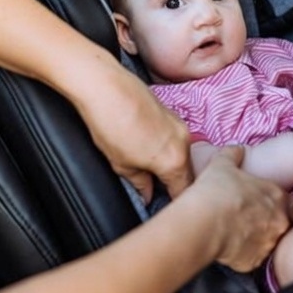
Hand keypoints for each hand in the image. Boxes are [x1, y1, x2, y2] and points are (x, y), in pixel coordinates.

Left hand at [72, 65, 193, 203]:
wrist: (104, 86)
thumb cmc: (110, 122)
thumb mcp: (122, 164)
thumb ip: (140, 184)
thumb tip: (147, 193)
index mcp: (175, 161)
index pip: (183, 190)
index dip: (175, 201)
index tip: (166, 206)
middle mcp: (184, 142)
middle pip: (187, 172)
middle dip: (174, 183)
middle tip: (156, 191)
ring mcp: (179, 125)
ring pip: (181, 154)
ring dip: (170, 163)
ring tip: (148, 167)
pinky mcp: (171, 113)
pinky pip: (175, 138)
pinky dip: (166, 147)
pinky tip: (147, 147)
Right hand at [189, 147, 292, 271]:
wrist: (203, 223)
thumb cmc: (216, 191)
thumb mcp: (222, 165)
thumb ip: (233, 155)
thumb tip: (237, 150)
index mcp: (277, 198)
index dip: (285, 206)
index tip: (272, 206)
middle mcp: (279, 223)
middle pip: (285, 226)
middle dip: (272, 224)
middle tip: (252, 221)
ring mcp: (268, 245)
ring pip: (268, 244)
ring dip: (258, 239)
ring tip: (238, 234)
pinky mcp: (253, 262)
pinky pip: (251, 258)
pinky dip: (243, 254)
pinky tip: (228, 246)